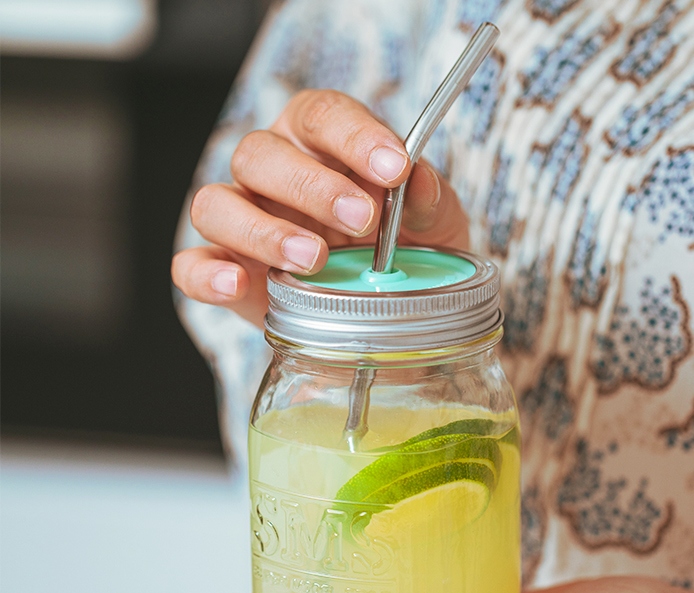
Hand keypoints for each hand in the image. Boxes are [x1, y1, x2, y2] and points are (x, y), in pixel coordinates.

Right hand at [172, 90, 469, 326]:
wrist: (388, 307)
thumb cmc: (405, 248)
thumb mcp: (433, 225)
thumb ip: (429, 201)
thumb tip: (420, 180)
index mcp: (318, 143)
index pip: (321, 115)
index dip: (355, 136)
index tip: (394, 169)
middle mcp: (270, 173)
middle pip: (259, 154)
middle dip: (310, 187)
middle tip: (360, 221)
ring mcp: (241, 222)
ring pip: (215, 205)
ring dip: (262, 231)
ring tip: (313, 260)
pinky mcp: (226, 271)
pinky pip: (190, 266)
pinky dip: (207, 274)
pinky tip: (236, 284)